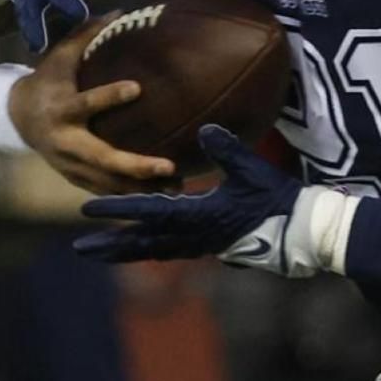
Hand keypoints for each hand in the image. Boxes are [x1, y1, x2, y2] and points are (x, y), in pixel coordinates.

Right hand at [10, 17, 176, 194]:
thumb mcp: (59, 56)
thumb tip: (121, 10)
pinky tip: (163, 194)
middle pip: (101, 158)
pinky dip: (132, 194)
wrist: (14, 118)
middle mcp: (64, 141)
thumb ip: (87, 34)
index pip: (86, 103)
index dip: (109, 97)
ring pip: (108, 182)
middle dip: (135, 165)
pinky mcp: (74, 178)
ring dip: (142, 187)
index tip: (137, 88)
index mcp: (61, 108)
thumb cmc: (46, 80)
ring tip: (178, 187)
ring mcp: (69, 164)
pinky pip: (106, 191)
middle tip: (168, 165)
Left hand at [75, 126, 311, 275]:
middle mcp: (193, 236)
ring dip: (125, 251)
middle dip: (110, 246)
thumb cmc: (278, 198)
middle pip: (143, 243)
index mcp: (198, 216)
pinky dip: (150, 249)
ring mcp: (201, 246)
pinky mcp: (209, 247)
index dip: (117, 208)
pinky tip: (140, 246)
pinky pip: (171, 251)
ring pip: (154, 251)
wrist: (302, 230)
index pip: (148, 211)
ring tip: (99, 252)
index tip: (87, 208)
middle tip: (78, 248)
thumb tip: (205, 129)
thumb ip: (227, 150)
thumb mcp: (253, 170)